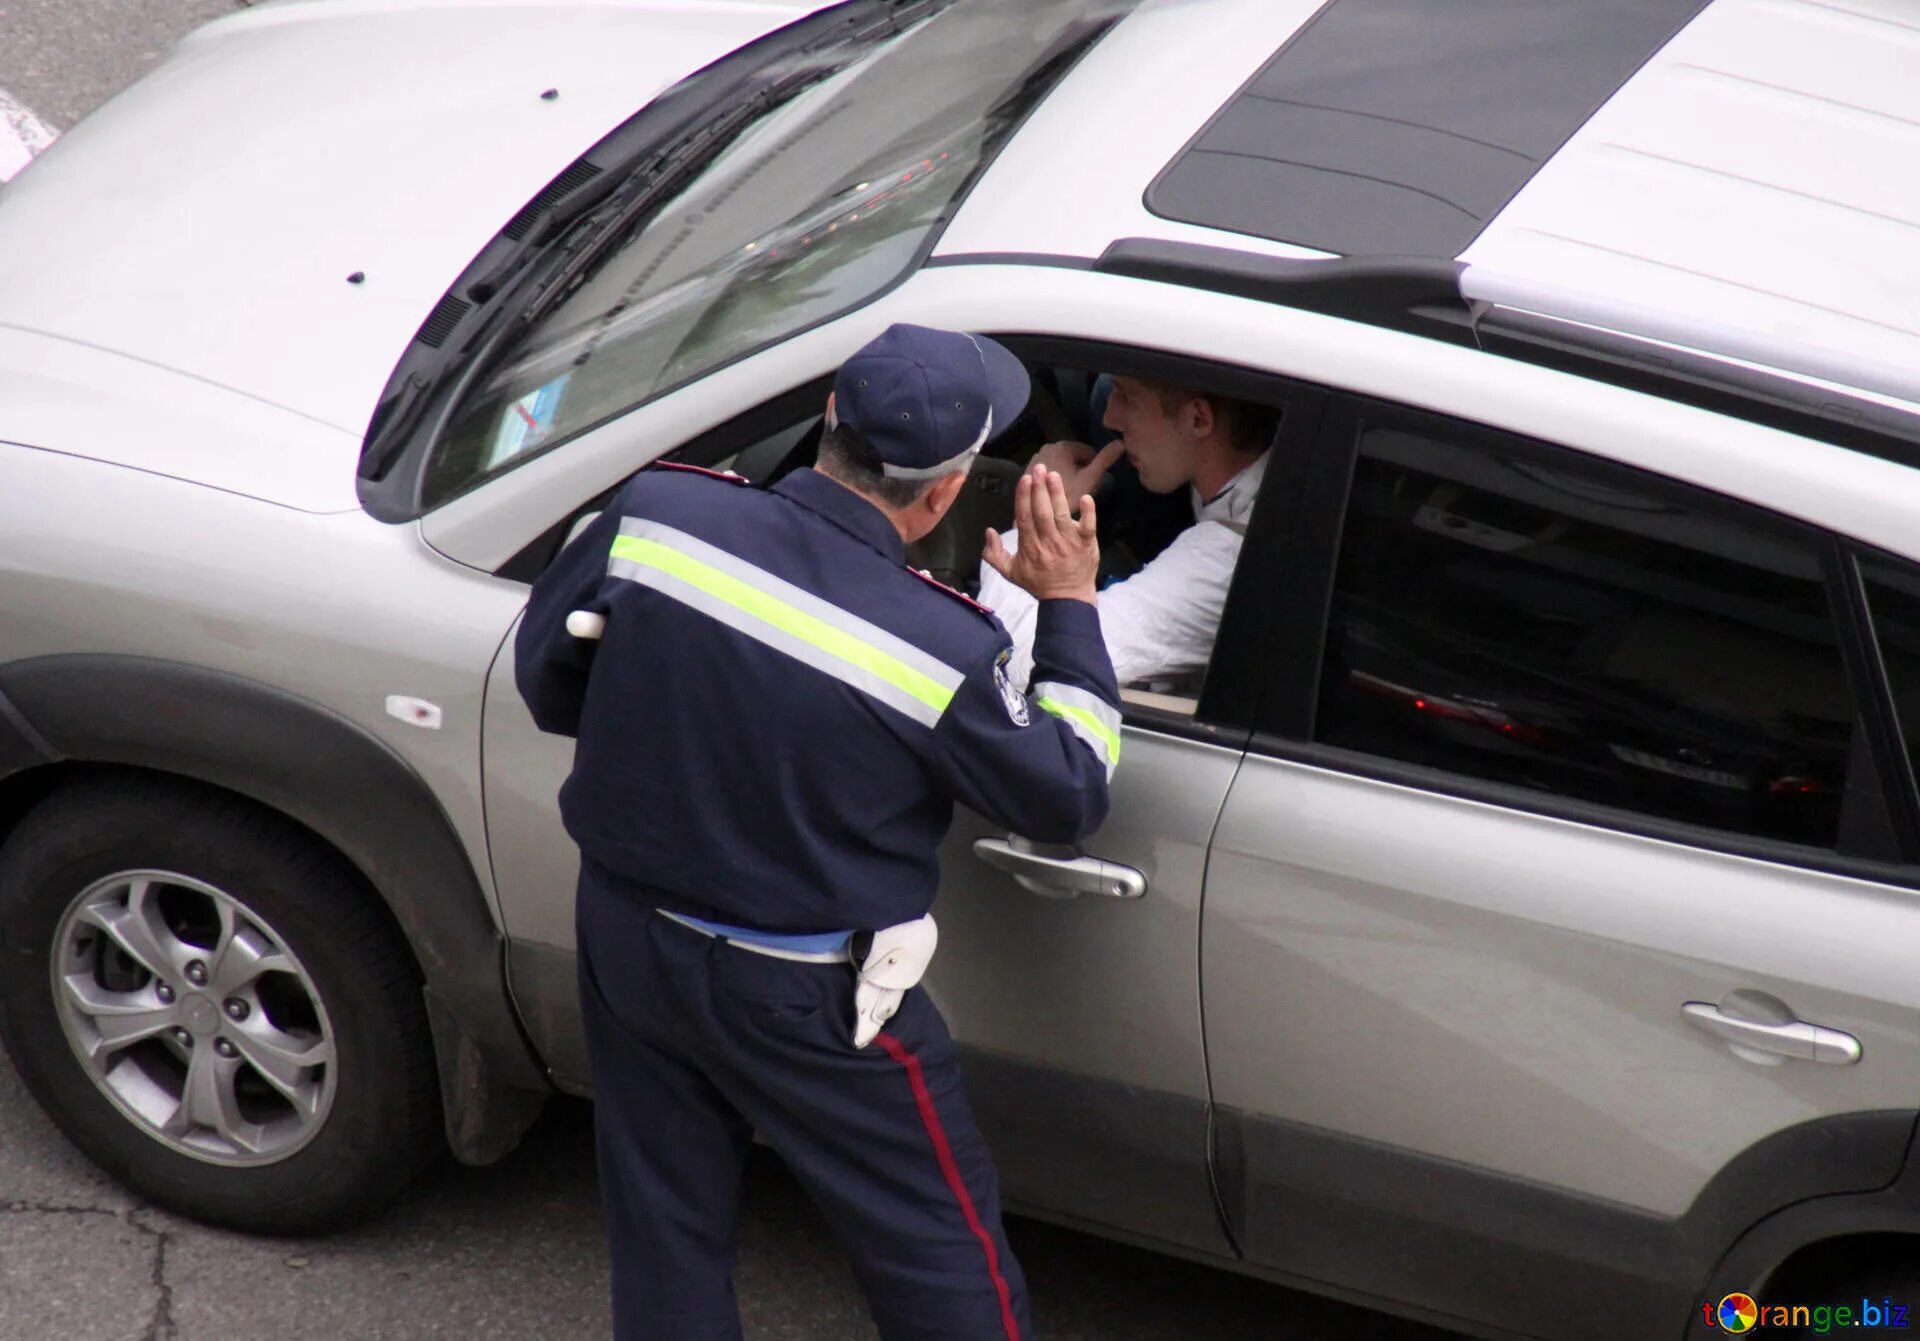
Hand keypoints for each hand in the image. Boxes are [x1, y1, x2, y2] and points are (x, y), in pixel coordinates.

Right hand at [981, 464, 1098, 604]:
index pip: (1025, 518)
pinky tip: (1086, 497)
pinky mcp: (1086, 544)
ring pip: (1062, 515)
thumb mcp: (1010, 573)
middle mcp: (1048, 542)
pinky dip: (1088, 512)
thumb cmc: (1038, 583)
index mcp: (1029, 547)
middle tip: (1038, 468)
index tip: (1024, 479)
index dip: (1024, 497)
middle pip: (1042, 512)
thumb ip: (994, 554)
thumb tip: (988, 531)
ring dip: (1057, 494)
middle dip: (1039, 489)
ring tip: (1053, 475)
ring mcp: (1068, 543)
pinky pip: (1088, 526)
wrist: (1067, 599)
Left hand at [1031, 439, 1123, 504]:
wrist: (1036, 515)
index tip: (1093, 482)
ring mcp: (1037, 457)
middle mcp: (1048, 447)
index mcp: (1064, 446)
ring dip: (1067, 473)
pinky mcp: (1029, 468)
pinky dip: (1053, 478)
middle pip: (1073, 456)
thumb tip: (1121, 443)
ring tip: (1070, 492)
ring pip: (1060, 463)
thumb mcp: (1089, 479)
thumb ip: (1105, 460)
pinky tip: (1056, 492)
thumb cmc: (1066, 496)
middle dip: (1080, 469)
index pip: (1088, 451)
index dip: (1094, 466)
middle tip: (1082, 489)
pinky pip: (1048, 470)